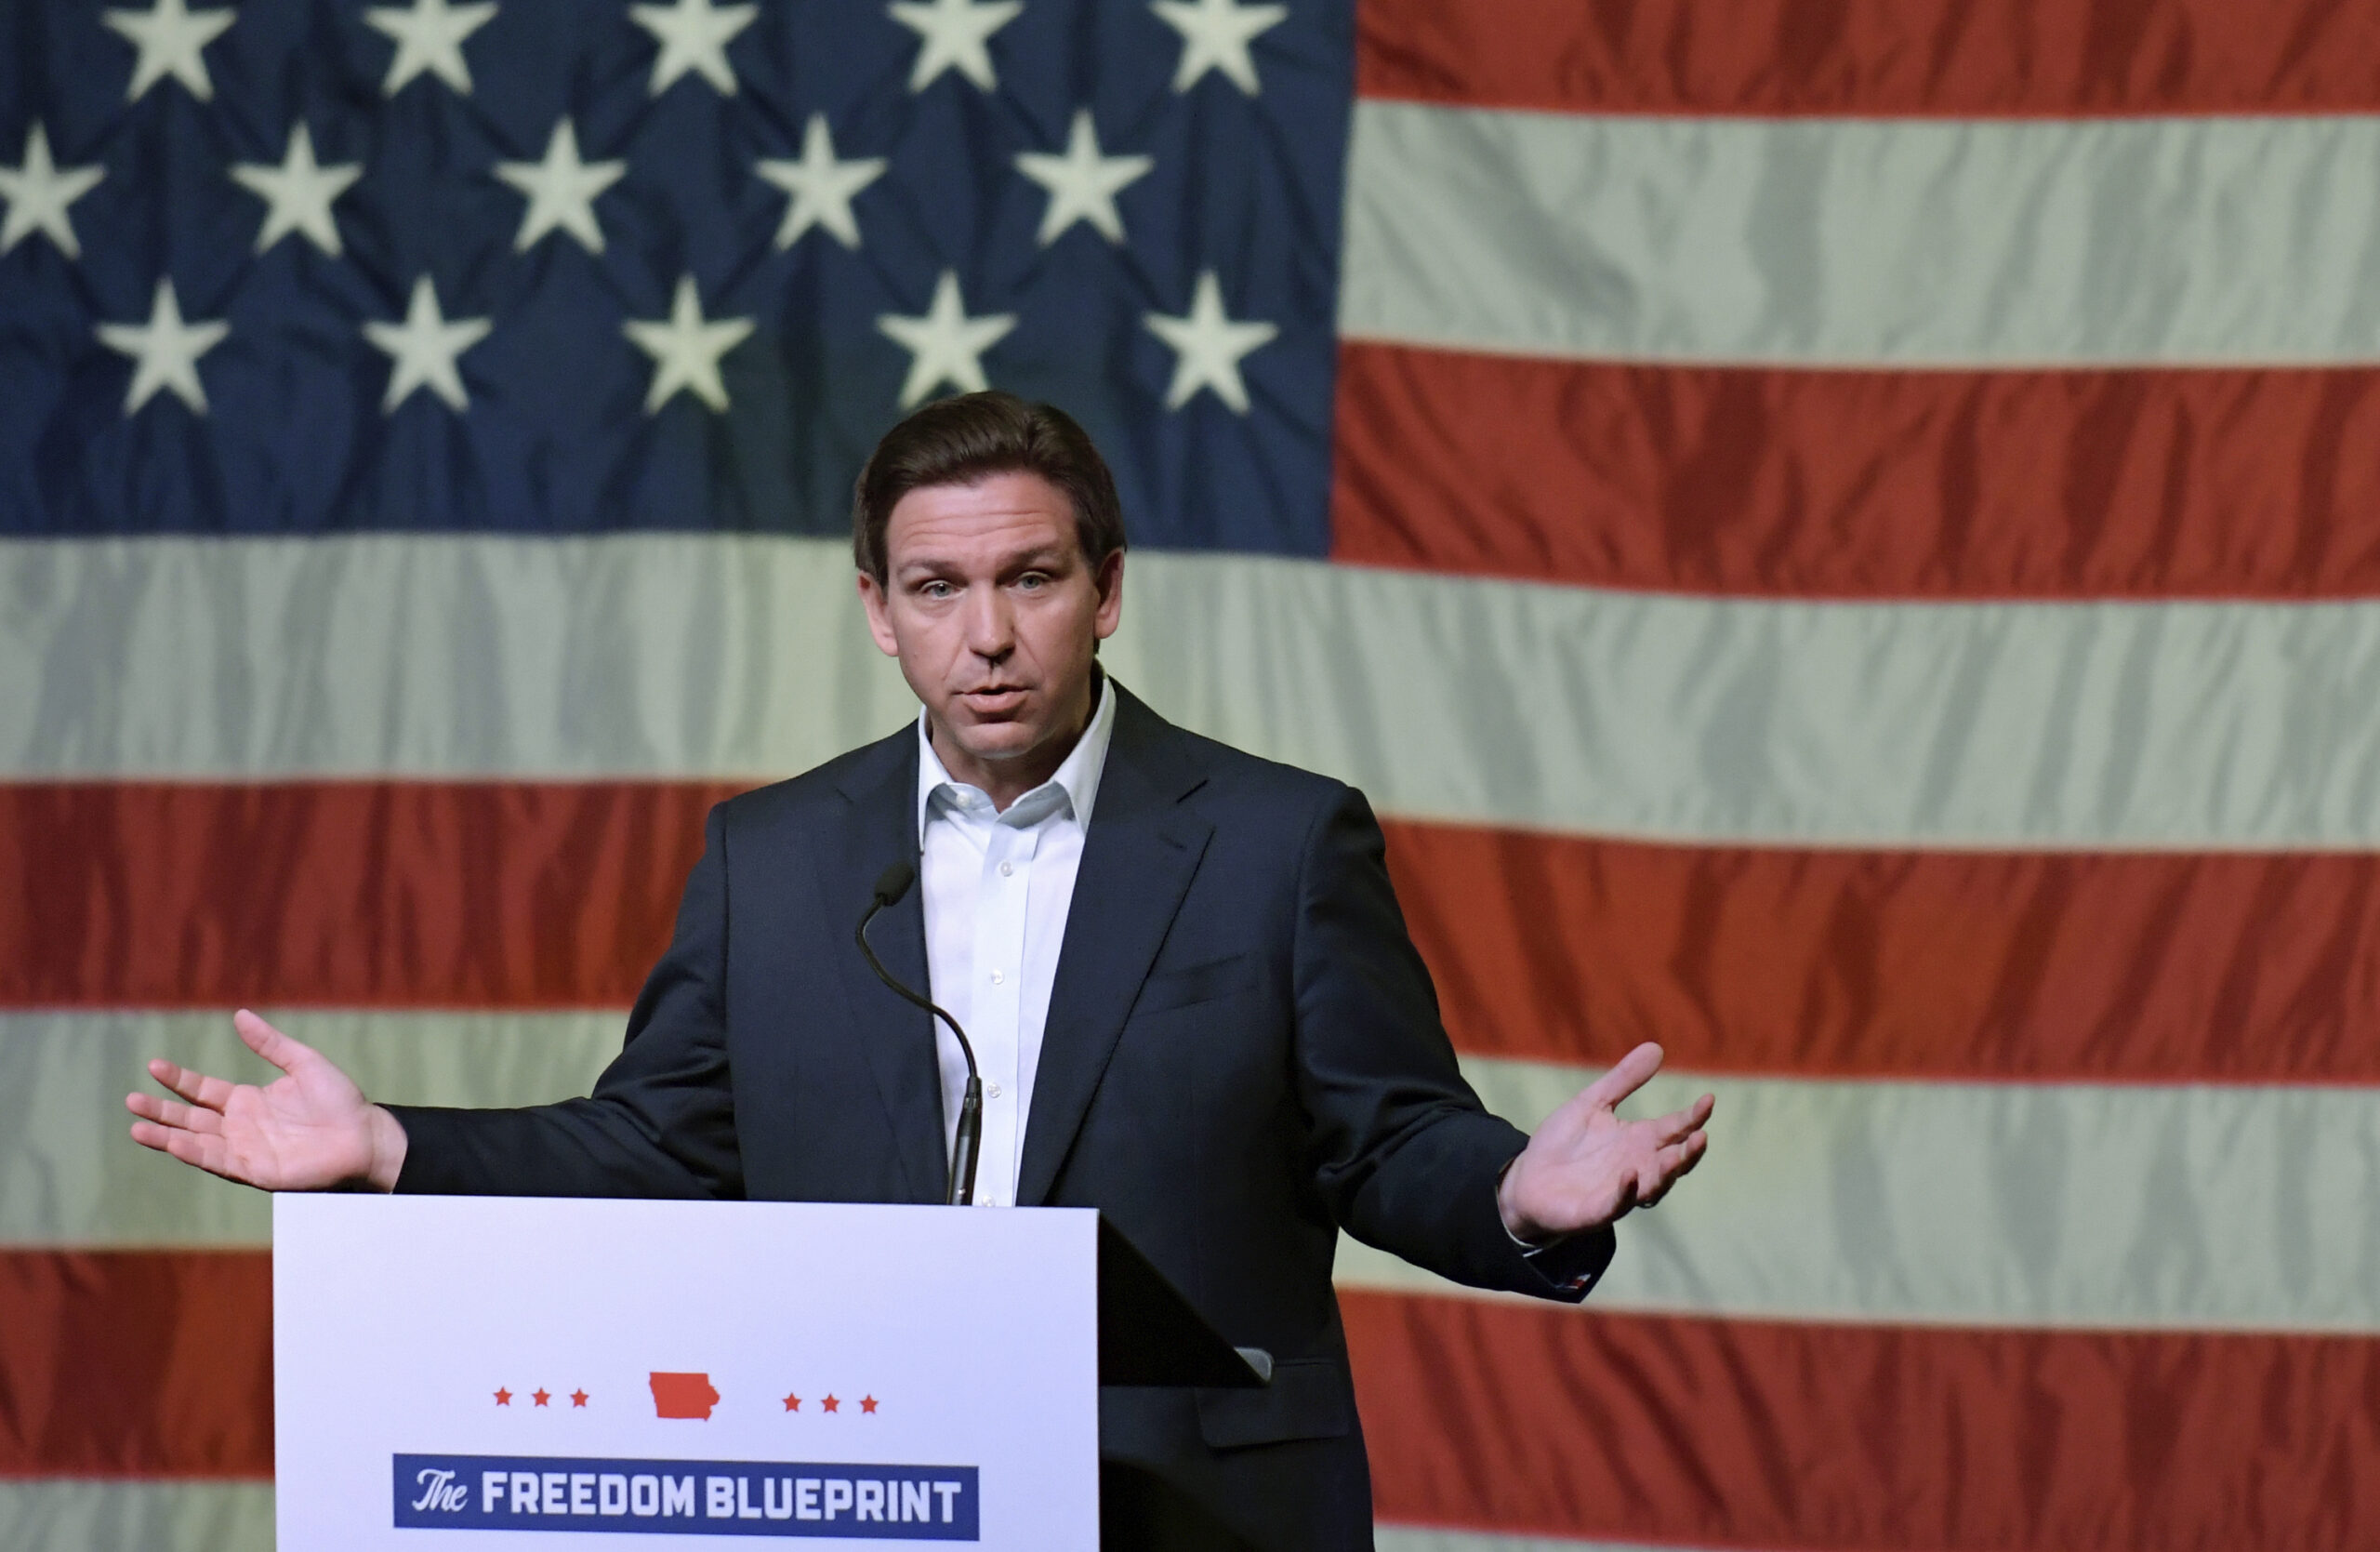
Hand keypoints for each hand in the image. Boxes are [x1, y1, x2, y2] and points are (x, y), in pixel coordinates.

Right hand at [125, 1009, 406, 1192]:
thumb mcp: (302, 1063)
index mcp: (249, 1101)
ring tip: (136, 1127)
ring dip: (167, 1135)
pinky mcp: (255, 1170)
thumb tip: (239, 1015)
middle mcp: (240, 1126)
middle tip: (130, 1101)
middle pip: (190, 1118)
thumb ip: (270, 1044)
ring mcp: (245, 1150)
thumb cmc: (339, 1100)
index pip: (203, 1091)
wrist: (364, 1135)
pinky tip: (174, 1143)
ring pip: (196, 1142)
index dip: (178, 1080)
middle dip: (161, 1110)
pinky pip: (219, 1161)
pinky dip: (195, 1153)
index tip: (153, 1065)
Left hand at [1497, 1041, 1712, 1242]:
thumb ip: (1624, 1080)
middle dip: (1689, 1152)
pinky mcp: (1597, 1211)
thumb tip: (1657, 1047)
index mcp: (1640, 1141)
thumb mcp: (1592, 1104)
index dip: (1693, 1116)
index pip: (1675, 1129)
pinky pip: (1617, 1204)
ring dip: (1667, 1174)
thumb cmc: (1563, 1144)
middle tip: (1701, 1135)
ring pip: (1654, 1187)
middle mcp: (1638, 1167)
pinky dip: (1626, 1192)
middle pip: (1674, 1162)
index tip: (1709, 1099)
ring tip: (1676, 1156)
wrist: (1527, 1180)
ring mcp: (1620, 1191)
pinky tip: (1631, 1175)